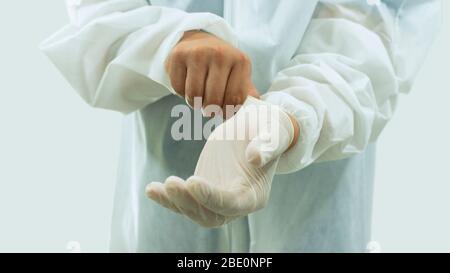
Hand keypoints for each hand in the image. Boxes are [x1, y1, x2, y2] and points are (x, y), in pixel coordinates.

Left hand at [146, 97, 296, 226]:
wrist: (256, 127)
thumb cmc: (268, 129)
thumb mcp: (272, 132)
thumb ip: (267, 145)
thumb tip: (255, 157)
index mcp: (255, 195)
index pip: (233, 204)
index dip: (212, 197)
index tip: (193, 180)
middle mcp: (236, 204)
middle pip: (210, 215)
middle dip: (188, 203)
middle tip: (171, 182)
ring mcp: (218, 199)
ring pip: (193, 210)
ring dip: (174, 201)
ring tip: (155, 188)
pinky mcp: (203, 190)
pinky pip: (184, 200)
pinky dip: (166, 198)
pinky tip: (152, 189)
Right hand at [166, 30, 257, 112]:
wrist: (197, 41)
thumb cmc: (221, 65)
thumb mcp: (238, 74)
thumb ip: (247, 93)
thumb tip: (255, 110)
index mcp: (240, 61)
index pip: (234, 99)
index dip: (227, 112)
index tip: (223, 112)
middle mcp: (220, 54)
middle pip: (213, 99)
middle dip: (210, 110)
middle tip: (209, 108)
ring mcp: (198, 53)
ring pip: (194, 96)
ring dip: (195, 103)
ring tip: (199, 97)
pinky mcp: (179, 55)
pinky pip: (178, 89)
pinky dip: (181, 93)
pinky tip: (187, 84)